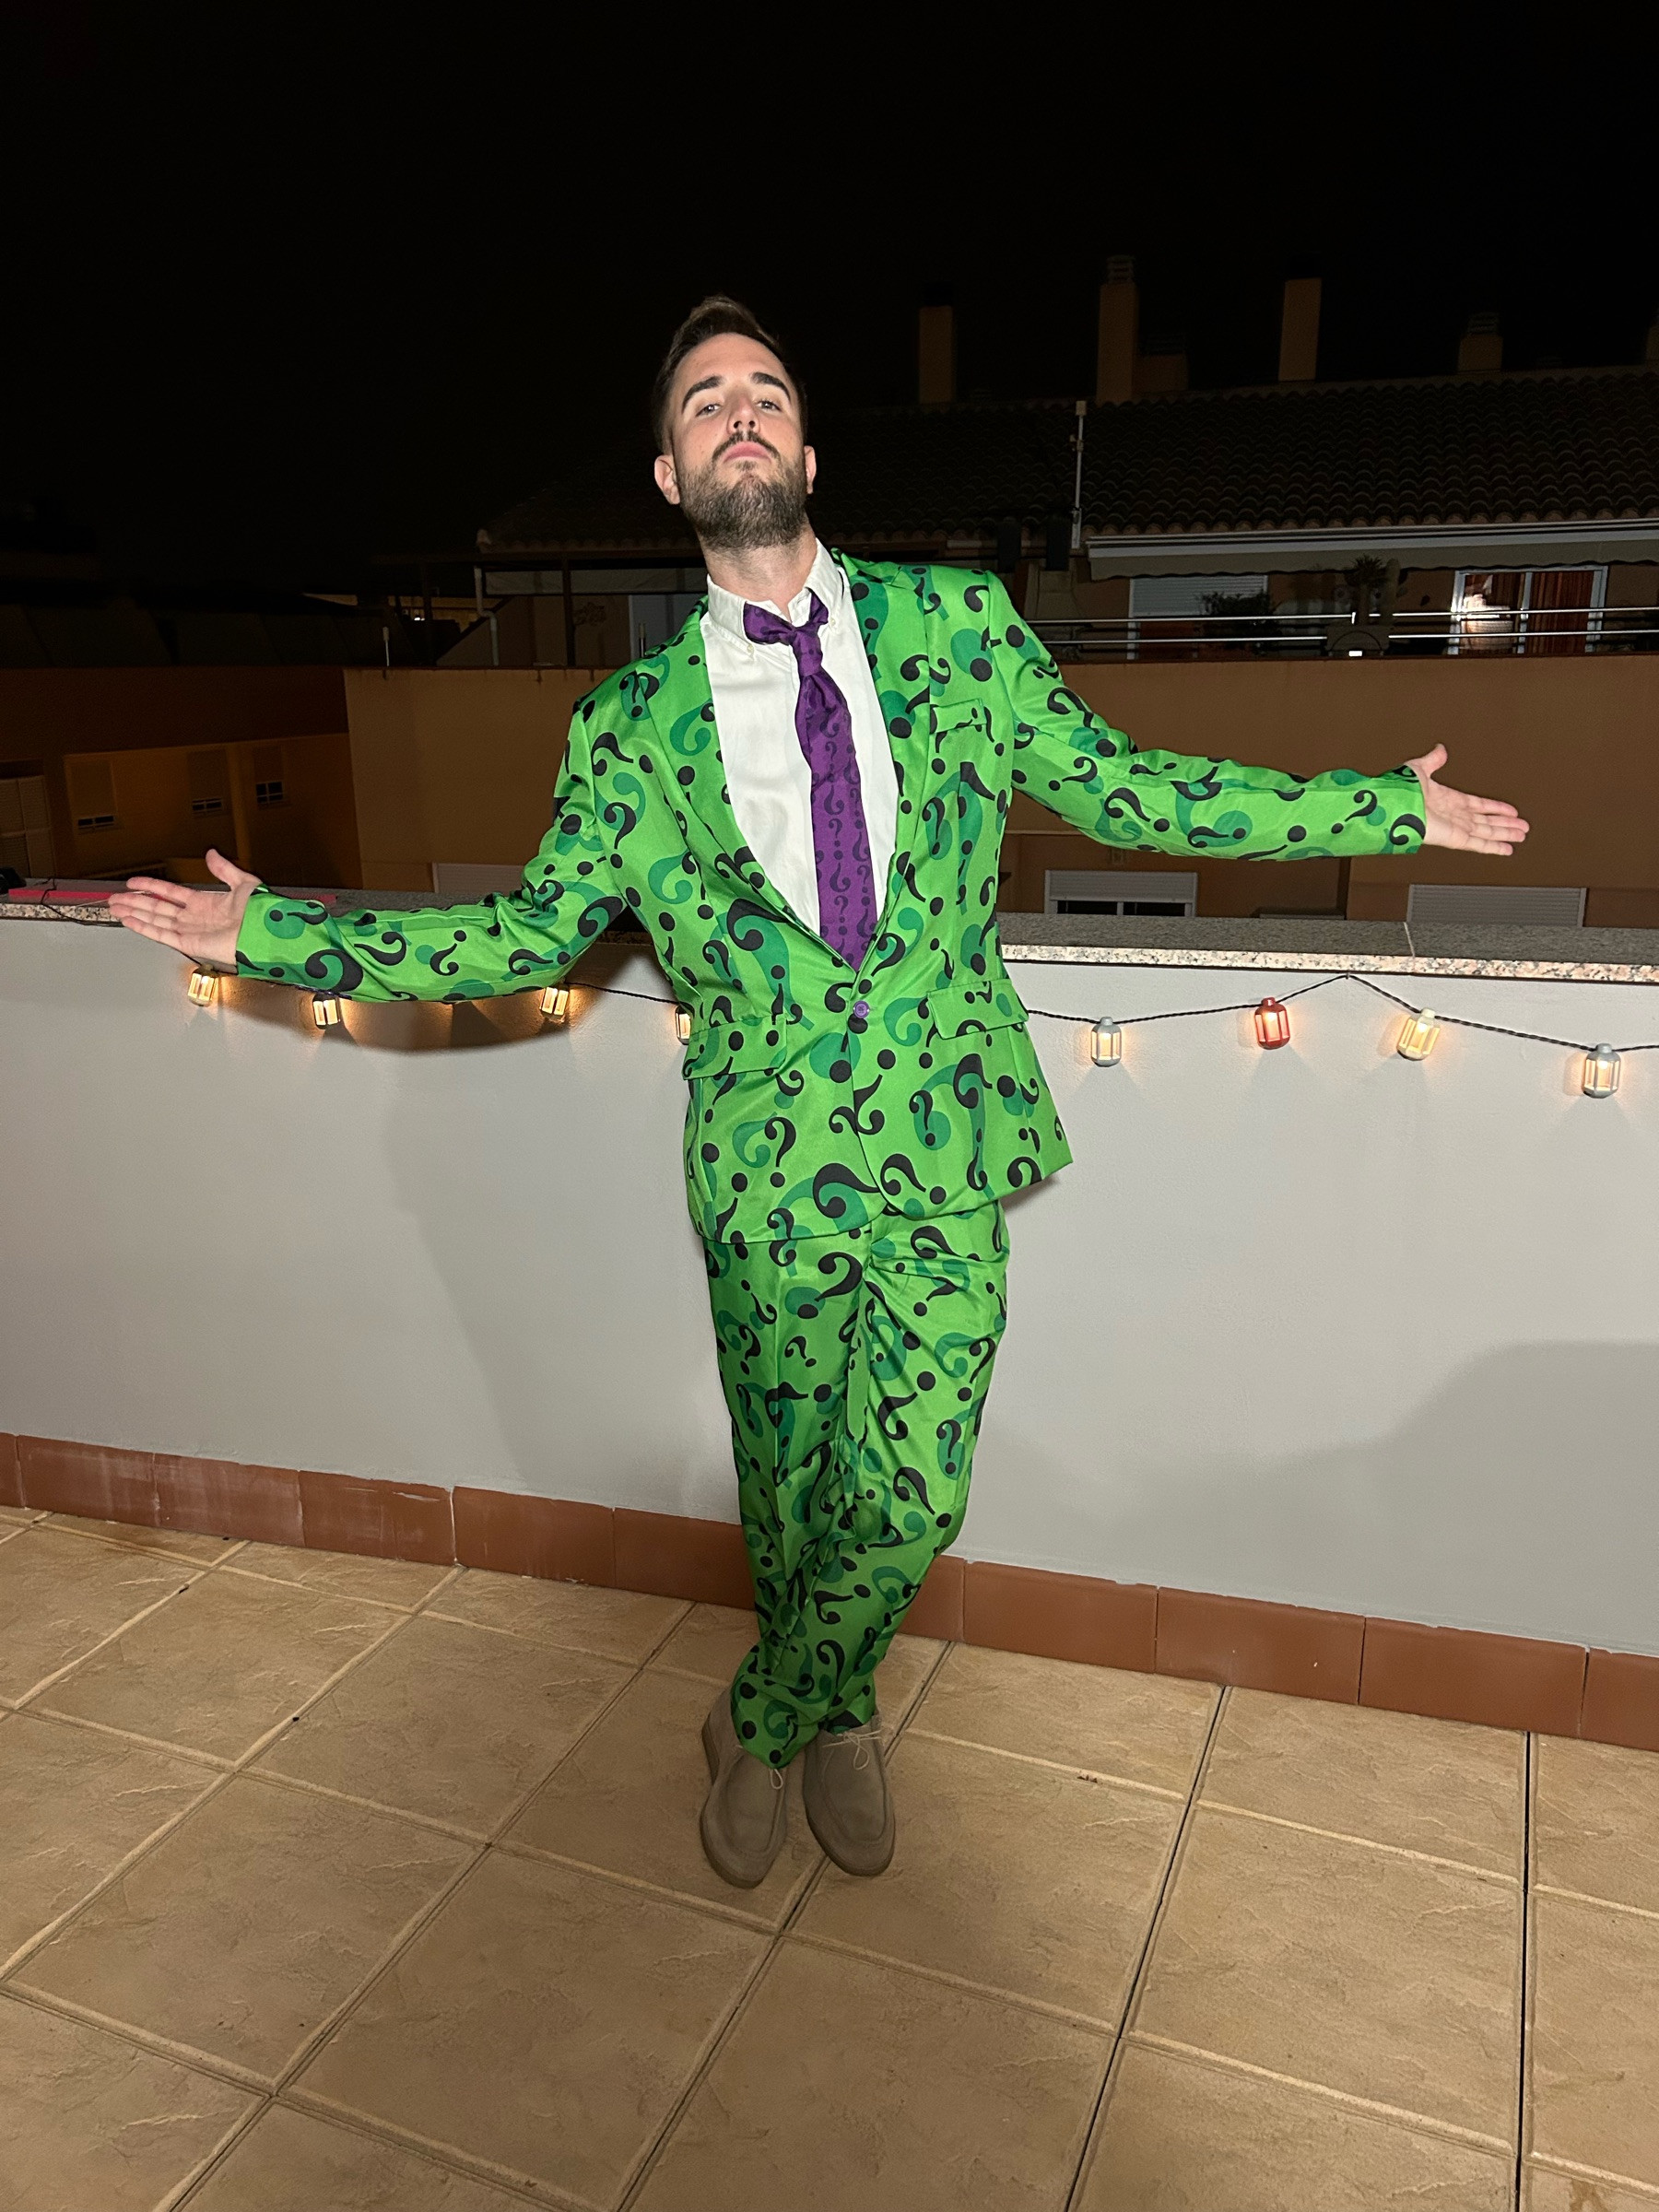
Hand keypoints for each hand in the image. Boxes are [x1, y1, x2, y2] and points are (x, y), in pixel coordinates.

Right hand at [108, 848, 259, 968]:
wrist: (265, 933)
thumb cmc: (261, 913)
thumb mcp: (243, 882)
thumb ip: (224, 868)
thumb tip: (212, 853)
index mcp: (206, 903)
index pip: (171, 893)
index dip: (151, 886)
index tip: (134, 882)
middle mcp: (196, 918)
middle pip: (157, 907)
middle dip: (135, 901)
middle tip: (115, 897)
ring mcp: (191, 931)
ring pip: (154, 920)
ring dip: (134, 912)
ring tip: (115, 906)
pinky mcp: (189, 944)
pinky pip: (161, 934)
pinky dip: (143, 927)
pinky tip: (128, 920)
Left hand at [1407, 745, 1529, 855]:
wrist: (1393, 806)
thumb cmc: (1399, 791)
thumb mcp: (1419, 769)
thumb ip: (1433, 760)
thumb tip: (1440, 749)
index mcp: (1447, 800)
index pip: (1478, 805)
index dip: (1495, 808)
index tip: (1510, 811)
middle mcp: (1453, 815)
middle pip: (1487, 821)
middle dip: (1505, 824)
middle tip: (1522, 827)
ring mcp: (1454, 827)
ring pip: (1487, 832)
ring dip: (1506, 834)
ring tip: (1521, 836)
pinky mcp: (1454, 838)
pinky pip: (1478, 843)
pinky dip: (1494, 847)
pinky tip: (1507, 849)